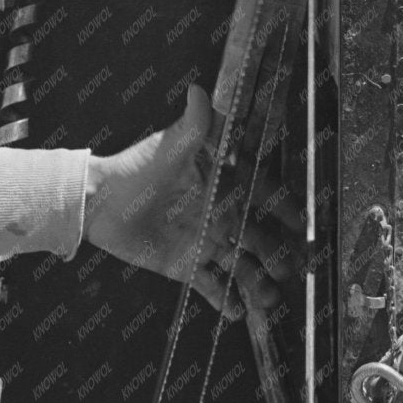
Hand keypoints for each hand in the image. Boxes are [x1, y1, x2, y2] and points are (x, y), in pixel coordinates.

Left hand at [85, 84, 304, 317]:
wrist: (98, 202)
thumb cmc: (135, 169)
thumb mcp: (168, 147)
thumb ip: (191, 125)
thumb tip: (198, 89)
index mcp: (221, 187)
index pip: (262, 198)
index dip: (285, 210)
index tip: (303, 224)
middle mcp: (218, 217)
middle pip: (258, 238)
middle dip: (279, 254)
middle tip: (296, 268)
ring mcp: (204, 243)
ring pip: (241, 266)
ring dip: (257, 283)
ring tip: (269, 300)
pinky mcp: (184, 265)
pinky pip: (210, 286)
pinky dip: (223, 300)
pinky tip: (236, 312)